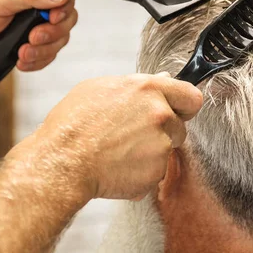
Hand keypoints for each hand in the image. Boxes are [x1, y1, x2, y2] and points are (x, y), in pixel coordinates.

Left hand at [0, 0, 77, 71]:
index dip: (63, 8)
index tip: (53, 18)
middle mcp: (35, 3)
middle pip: (66, 18)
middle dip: (53, 33)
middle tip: (34, 37)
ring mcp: (34, 25)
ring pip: (59, 39)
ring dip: (43, 50)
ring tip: (22, 52)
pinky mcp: (31, 45)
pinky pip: (48, 55)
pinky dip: (38, 60)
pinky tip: (21, 60)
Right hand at [10, 74, 202, 200]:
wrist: (62, 162)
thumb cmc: (73, 124)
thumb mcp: (99, 89)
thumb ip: (137, 86)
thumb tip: (163, 79)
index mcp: (148, 89)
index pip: (190, 95)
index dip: (185, 105)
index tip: (178, 112)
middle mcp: (160, 115)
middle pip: (179, 125)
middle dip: (163, 132)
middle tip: (132, 136)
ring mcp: (161, 145)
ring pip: (166, 150)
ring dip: (150, 153)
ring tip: (118, 152)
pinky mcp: (156, 172)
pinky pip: (154, 172)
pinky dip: (140, 173)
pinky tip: (116, 167)